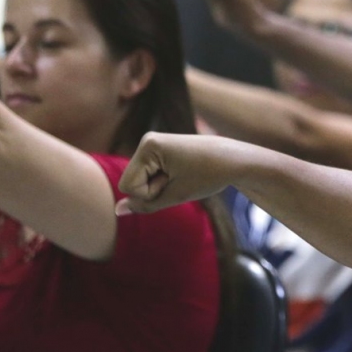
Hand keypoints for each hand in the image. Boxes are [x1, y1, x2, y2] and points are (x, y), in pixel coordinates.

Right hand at [116, 132, 234, 214]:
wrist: (233, 159)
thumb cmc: (208, 175)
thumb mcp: (175, 195)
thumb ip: (144, 205)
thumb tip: (117, 210)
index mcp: (148, 146)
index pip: (128, 186)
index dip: (150, 194)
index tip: (176, 182)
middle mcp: (147, 140)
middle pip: (132, 183)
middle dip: (154, 189)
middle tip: (182, 178)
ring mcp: (153, 144)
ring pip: (140, 180)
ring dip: (160, 185)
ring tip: (183, 175)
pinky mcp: (159, 149)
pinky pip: (149, 175)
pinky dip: (163, 179)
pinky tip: (181, 172)